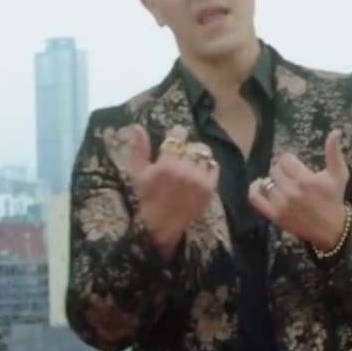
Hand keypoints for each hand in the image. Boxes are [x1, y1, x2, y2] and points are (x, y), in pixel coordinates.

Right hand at [128, 125, 219, 255]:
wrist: (163, 225)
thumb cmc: (148, 197)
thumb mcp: (138, 173)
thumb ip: (139, 149)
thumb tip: (137, 126)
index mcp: (166, 165)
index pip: (178, 136)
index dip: (178, 133)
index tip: (177, 135)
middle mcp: (185, 170)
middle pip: (192, 145)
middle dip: (187, 148)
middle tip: (182, 155)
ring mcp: (199, 179)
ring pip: (204, 155)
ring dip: (198, 157)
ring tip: (190, 164)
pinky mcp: (210, 188)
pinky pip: (214, 167)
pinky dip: (208, 166)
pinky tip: (198, 172)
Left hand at [248, 129, 349, 251]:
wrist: (331, 228)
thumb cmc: (334, 198)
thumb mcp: (338, 174)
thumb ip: (334, 152)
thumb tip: (335, 131)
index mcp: (305, 179)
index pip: (285, 159)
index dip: (290, 161)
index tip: (296, 166)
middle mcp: (291, 191)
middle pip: (275, 169)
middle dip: (283, 170)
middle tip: (292, 176)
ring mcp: (281, 204)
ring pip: (267, 182)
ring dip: (274, 181)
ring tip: (283, 184)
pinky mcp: (274, 215)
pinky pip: (255, 199)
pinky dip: (255, 190)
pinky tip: (260, 185)